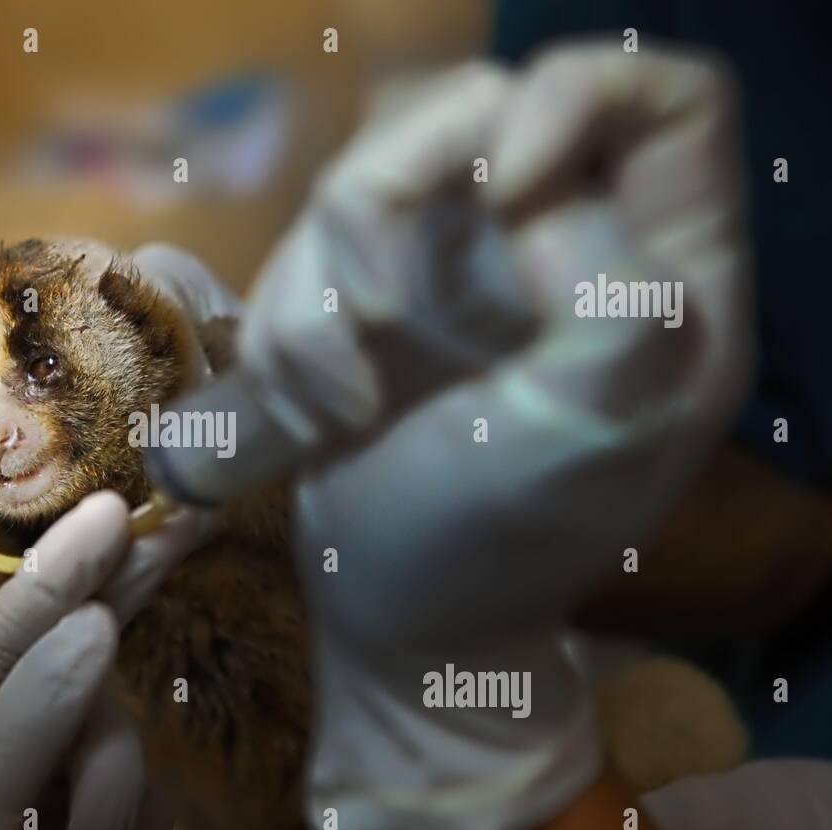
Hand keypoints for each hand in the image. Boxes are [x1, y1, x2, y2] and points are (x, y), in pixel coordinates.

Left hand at [0, 491, 220, 829]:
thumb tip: (94, 627)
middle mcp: (1, 729)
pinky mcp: (105, 816)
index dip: (62, 569)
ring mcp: (58, 771)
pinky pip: (148, 794)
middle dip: (124, 594)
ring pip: (124, 736)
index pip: (4, 629)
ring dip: (108, 802)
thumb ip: (23, 720)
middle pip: (76, 652)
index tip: (116, 513)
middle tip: (183, 525)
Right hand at [239, 48, 751, 829]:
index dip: (575, 99)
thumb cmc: (503, 544)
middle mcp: (551, 240)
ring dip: (316, 307)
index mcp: (660, 264)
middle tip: (380, 322)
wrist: (395, 619)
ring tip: (338, 412)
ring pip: (357, 183)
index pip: (655, 100)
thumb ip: (613, 304)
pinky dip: (281, 340)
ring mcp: (449, 262)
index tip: (502, 186)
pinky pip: (295, 254)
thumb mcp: (592, 440)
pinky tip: (312, 419)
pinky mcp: (364, 294)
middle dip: (390, 217)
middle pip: (465, 112)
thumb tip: (537, 207)